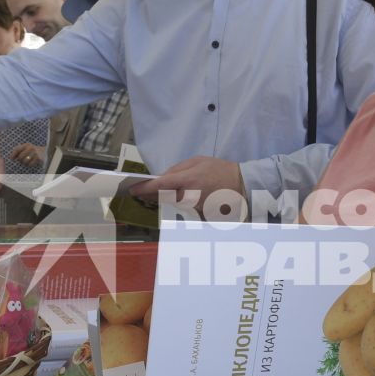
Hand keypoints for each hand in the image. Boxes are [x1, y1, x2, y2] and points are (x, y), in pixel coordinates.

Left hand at [12, 143, 48, 169]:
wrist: (45, 152)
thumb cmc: (33, 151)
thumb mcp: (26, 148)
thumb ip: (19, 150)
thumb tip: (11, 157)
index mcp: (27, 145)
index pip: (17, 149)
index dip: (13, 154)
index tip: (11, 159)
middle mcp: (31, 148)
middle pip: (20, 157)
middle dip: (20, 160)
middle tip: (22, 161)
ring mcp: (35, 153)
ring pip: (25, 161)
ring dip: (25, 163)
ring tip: (27, 161)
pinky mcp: (38, 158)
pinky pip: (30, 164)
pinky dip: (30, 165)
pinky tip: (32, 163)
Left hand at [131, 156, 246, 218]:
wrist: (241, 184)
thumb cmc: (219, 169)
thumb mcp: (198, 161)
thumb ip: (178, 169)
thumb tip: (162, 177)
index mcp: (188, 180)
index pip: (160, 186)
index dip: (144, 188)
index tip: (133, 189)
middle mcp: (189, 196)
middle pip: (163, 198)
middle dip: (150, 195)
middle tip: (141, 192)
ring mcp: (194, 207)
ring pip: (172, 203)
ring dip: (165, 198)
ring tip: (158, 193)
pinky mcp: (200, 214)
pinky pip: (184, 208)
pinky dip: (179, 203)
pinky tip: (181, 198)